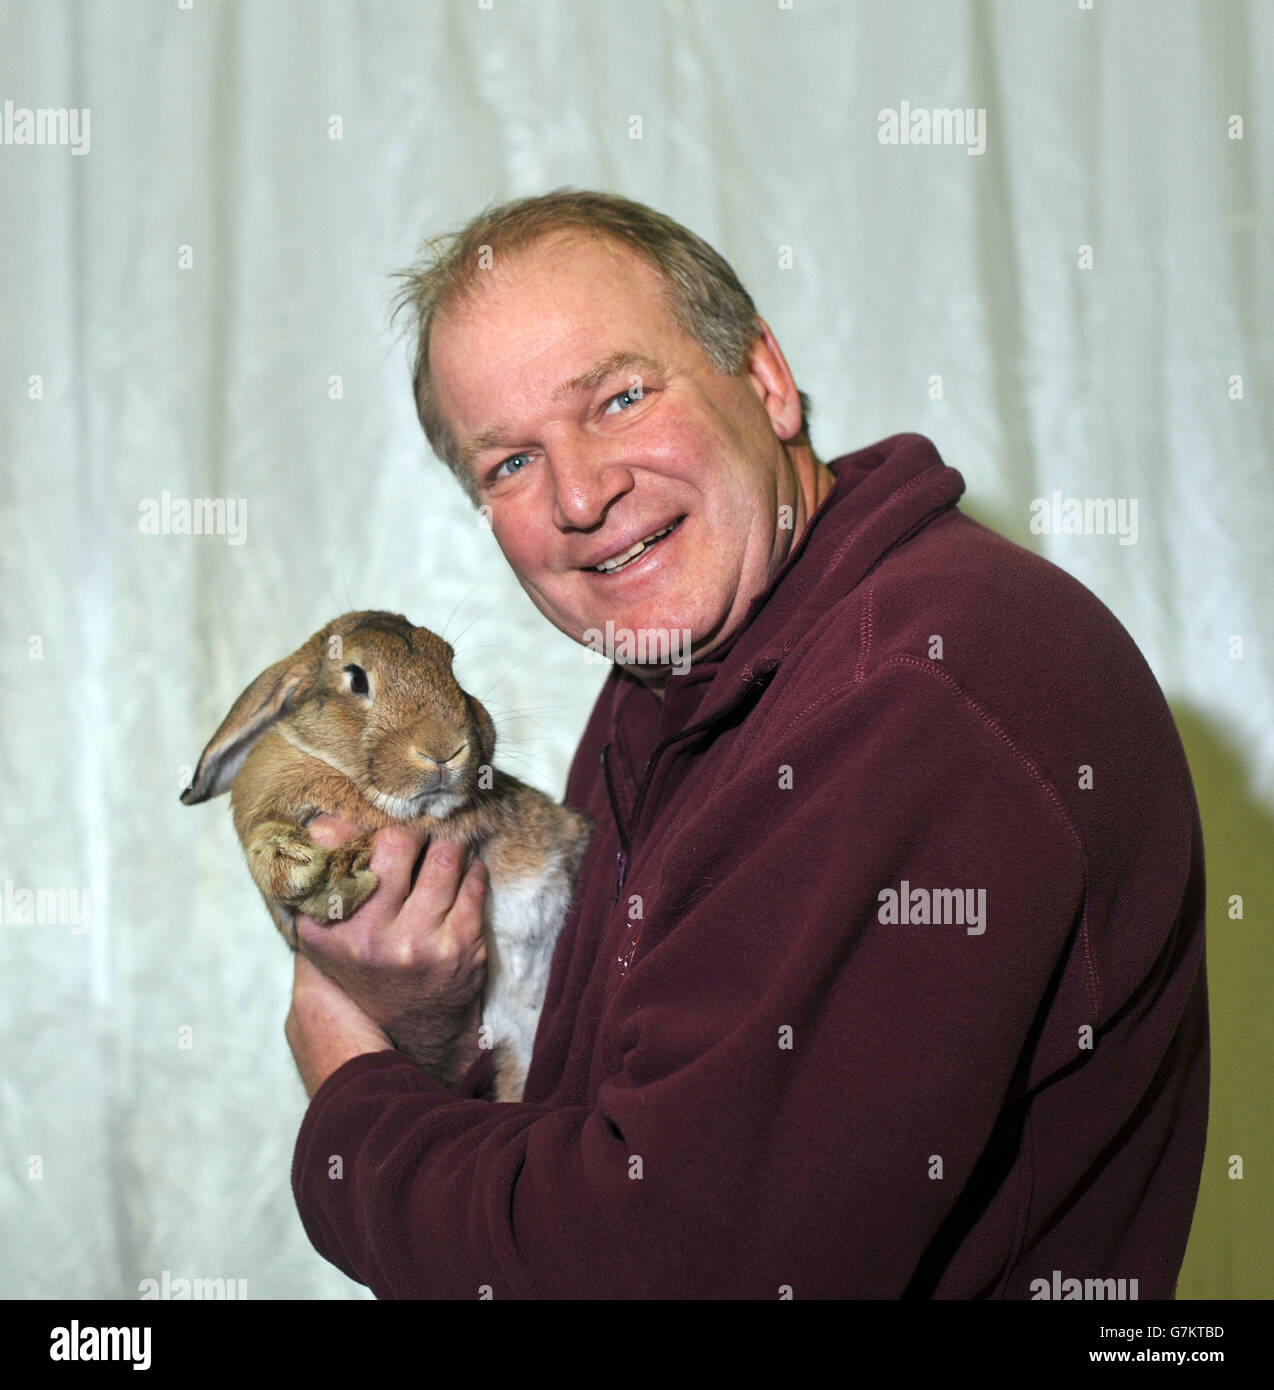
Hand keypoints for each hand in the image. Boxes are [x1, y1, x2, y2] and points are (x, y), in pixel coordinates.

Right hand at [292, 816, 489, 1087]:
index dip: (368, 834)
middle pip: (399, 842)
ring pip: (445, 856)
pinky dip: (472, 870)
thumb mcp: (330, 930)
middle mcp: (369, 937)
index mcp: (326, 928)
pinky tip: (465, 874)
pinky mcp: (461, 947)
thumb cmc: (368, 964)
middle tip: (419, 840)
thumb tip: (325, 822)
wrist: (411, 1028)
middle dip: (414, 833)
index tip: (381, 836)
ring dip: (449, 847)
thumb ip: (324, 875)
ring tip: (445, 853)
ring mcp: (418, 943)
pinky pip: (474, 882)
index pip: (343, 851)